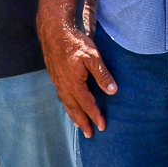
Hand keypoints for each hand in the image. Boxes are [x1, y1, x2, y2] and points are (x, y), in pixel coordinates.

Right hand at [40, 20, 115, 137]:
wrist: (54, 32)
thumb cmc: (75, 42)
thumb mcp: (93, 57)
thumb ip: (102, 75)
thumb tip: (112, 91)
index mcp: (74, 84)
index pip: (87, 104)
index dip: (95, 116)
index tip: (102, 127)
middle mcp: (64, 86)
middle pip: (74, 109)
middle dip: (82, 122)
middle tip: (89, 135)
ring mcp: (58, 81)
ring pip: (66, 103)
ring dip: (73, 115)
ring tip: (79, 124)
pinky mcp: (55, 76)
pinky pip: (61, 95)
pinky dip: (67, 104)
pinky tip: (70, 104)